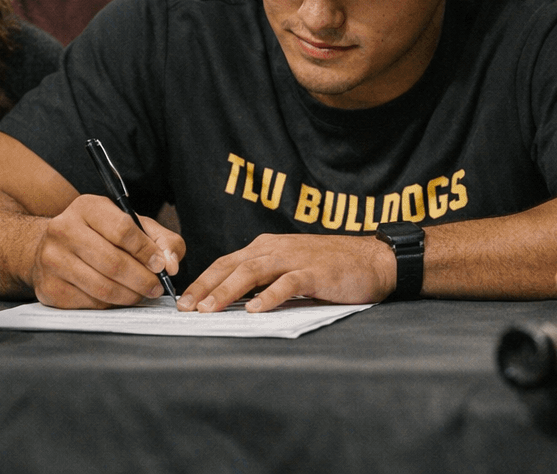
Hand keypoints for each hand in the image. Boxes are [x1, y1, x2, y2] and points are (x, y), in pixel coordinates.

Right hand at [28, 194, 184, 308]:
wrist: (54, 246)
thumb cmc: (98, 234)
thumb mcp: (130, 224)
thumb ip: (160, 239)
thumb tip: (170, 264)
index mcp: (87, 207)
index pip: (122, 230)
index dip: (146, 251)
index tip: (160, 265)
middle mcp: (64, 230)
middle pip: (113, 263)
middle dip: (142, 280)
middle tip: (156, 287)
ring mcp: (52, 260)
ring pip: (102, 287)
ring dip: (130, 295)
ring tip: (142, 293)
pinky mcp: (49, 287)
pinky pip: (89, 303)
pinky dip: (110, 304)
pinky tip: (118, 296)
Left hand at [177, 233, 394, 312]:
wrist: (373, 260)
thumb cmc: (330, 267)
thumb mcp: (290, 268)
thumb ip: (264, 279)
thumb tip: (232, 303)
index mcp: (267, 247)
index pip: (226, 263)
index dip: (203, 281)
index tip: (183, 301)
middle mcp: (276, 248)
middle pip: (232, 266)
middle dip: (205, 287)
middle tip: (186, 308)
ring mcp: (295, 258)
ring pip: (253, 272)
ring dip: (228, 291)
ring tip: (210, 310)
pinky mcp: (315, 272)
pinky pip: (288, 283)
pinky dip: (269, 296)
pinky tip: (255, 310)